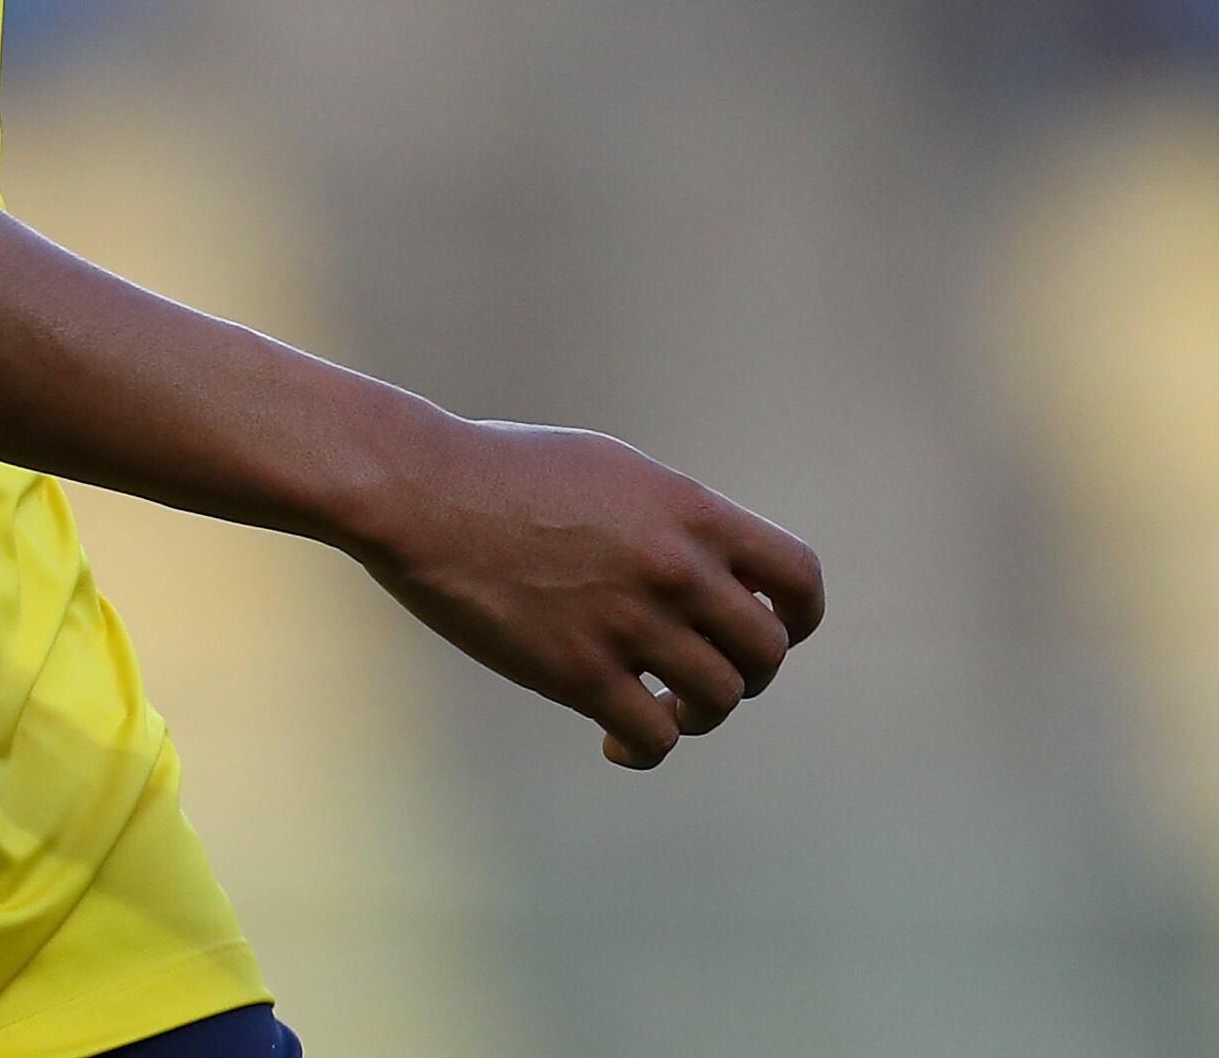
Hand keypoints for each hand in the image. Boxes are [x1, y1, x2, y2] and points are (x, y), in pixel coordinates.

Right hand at [347, 414, 822, 768]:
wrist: (420, 491)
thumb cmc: (500, 471)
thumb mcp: (609, 471)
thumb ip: (670, 518)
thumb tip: (710, 566)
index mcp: (689, 511)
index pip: (799, 576)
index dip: (799, 617)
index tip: (770, 629)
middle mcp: (675, 568)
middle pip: (766, 651)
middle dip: (745, 674)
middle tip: (699, 676)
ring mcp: (630, 621)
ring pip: (718, 700)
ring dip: (697, 715)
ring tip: (658, 710)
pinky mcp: (579, 671)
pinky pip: (654, 736)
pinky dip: (645, 747)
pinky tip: (616, 739)